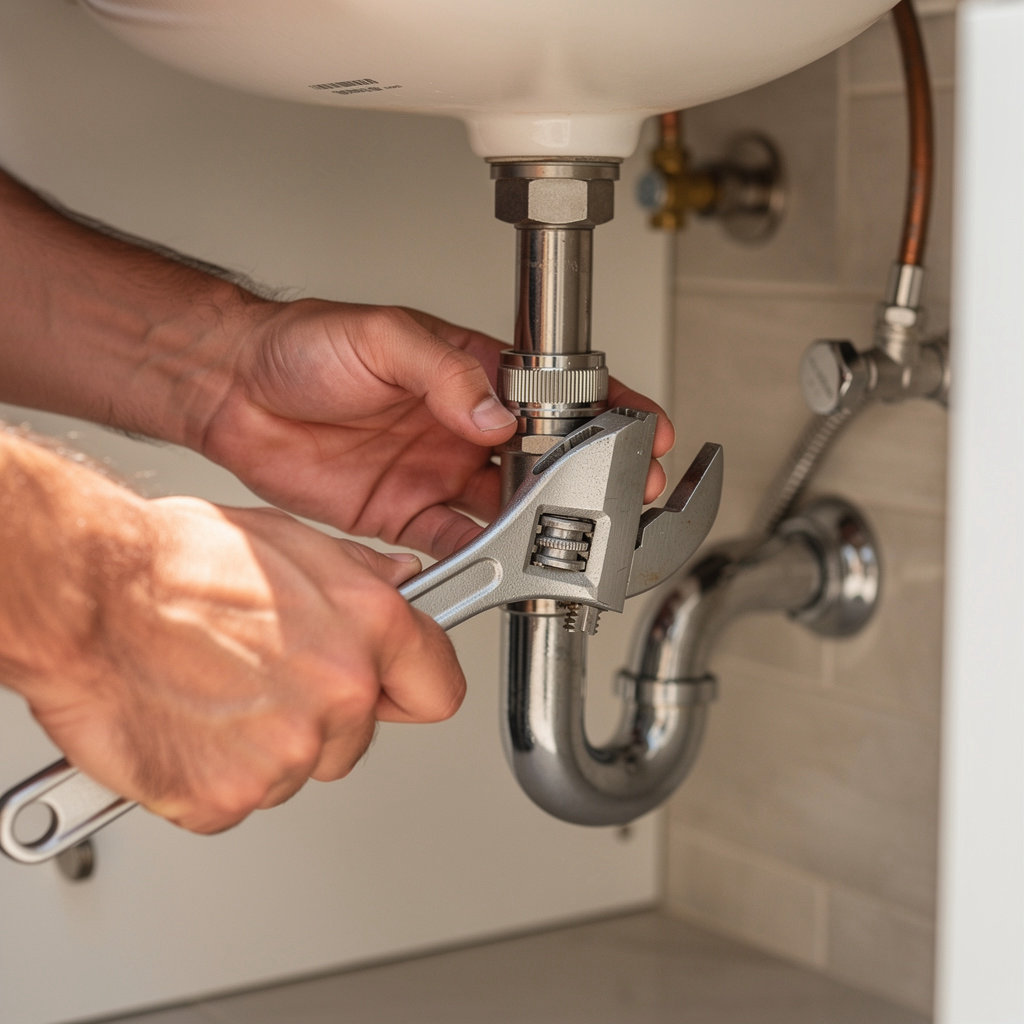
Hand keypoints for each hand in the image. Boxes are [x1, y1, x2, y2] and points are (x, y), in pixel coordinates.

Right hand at [23, 496, 462, 833]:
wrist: (86, 594)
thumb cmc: (172, 561)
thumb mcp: (289, 541)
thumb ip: (360, 576)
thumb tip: (401, 584)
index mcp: (369, 626)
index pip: (438, 688)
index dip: (413, 690)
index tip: (397, 693)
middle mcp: (341, 691)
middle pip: (357, 737)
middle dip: (318, 718)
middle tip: (260, 679)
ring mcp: (286, 750)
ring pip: (294, 770)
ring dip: (260, 746)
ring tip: (210, 690)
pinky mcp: (228, 795)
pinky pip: (237, 800)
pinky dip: (209, 776)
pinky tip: (184, 723)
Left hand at [197, 301, 673, 557]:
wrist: (234, 389)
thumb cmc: (304, 345)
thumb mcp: (380, 336)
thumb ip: (444, 371)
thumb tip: (496, 414)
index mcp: (471, 373)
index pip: (555, 393)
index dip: (605, 413)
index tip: (643, 431)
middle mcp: (463, 427)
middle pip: (545, 460)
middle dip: (588, 481)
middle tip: (620, 497)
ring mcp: (437, 473)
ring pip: (509, 507)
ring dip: (540, 525)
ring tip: (565, 537)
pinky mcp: (404, 513)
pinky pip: (454, 542)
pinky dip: (478, 559)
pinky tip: (497, 564)